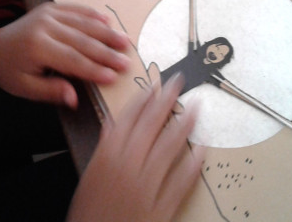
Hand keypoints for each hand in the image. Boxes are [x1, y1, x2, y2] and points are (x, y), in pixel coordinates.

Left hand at [0, 3, 130, 107]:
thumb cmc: (12, 72)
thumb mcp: (26, 88)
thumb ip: (51, 91)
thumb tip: (74, 99)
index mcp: (36, 47)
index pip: (72, 60)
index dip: (94, 69)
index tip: (114, 77)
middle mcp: (43, 27)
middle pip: (82, 41)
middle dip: (107, 53)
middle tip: (127, 61)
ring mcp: (48, 14)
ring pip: (83, 23)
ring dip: (107, 33)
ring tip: (126, 41)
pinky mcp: (51, 7)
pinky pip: (76, 9)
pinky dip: (94, 15)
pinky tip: (109, 22)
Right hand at [67, 74, 204, 221]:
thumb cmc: (88, 211)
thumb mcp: (89, 175)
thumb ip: (104, 147)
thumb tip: (114, 122)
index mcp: (107, 156)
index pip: (128, 118)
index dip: (144, 98)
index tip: (156, 84)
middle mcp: (128, 165)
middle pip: (151, 124)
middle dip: (167, 99)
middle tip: (179, 82)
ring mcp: (147, 185)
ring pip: (170, 146)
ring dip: (185, 123)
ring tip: (196, 106)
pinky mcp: (162, 206)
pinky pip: (182, 180)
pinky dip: (194, 163)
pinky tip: (203, 148)